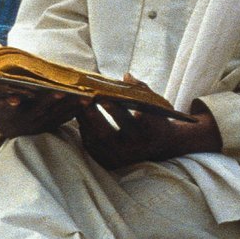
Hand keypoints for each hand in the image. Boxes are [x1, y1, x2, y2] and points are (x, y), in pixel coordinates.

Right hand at [0, 89, 78, 140]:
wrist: (11, 130)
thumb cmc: (0, 109)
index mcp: (7, 113)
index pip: (5, 107)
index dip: (8, 103)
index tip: (14, 100)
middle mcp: (24, 120)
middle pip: (37, 110)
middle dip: (49, 101)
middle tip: (60, 93)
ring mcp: (40, 124)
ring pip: (56, 114)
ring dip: (69, 106)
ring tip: (83, 97)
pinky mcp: (52, 125)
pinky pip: (65, 118)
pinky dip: (76, 110)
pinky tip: (87, 102)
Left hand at [78, 100, 220, 170]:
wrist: (160, 146)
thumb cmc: (156, 119)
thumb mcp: (156, 104)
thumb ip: (141, 90)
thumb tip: (126, 76)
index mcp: (152, 133)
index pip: (139, 124)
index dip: (130, 115)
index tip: (117, 103)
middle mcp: (136, 149)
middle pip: (111, 134)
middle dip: (96, 115)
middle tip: (87, 98)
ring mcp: (122, 158)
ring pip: (98, 140)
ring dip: (86, 120)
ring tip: (79, 103)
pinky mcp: (111, 162)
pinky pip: (92, 147)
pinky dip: (84, 130)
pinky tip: (80, 116)